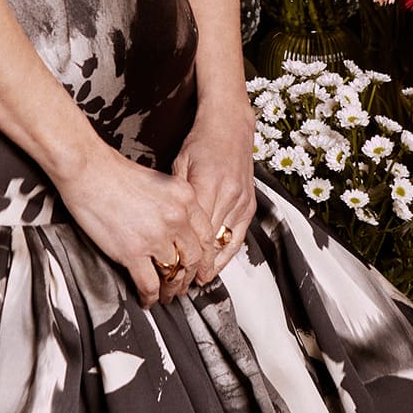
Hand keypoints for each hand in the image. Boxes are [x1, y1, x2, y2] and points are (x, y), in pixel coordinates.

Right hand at [54, 148, 217, 308]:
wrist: (88, 170)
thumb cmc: (114, 173)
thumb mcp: (158, 182)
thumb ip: (172, 205)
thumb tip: (174, 229)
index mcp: (185, 197)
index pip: (206, 235)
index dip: (205, 257)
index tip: (200, 266)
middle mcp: (176, 217)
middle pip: (194, 257)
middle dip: (189, 276)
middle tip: (184, 284)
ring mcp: (156, 236)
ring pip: (173, 273)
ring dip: (171, 288)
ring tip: (166, 294)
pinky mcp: (133, 251)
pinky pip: (149, 283)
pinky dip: (149, 296)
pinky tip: (146, 298)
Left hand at [173, 93, 256, 285]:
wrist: (230, 126)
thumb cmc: (199, 143)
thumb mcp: (178, 165)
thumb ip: (174, 196)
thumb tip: (162, 225)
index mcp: (208, 185)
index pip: (195, 232)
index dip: (184, 256)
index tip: (172, 273)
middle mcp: (229, 195)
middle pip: (211, 242)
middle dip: (196, 267)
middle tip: (179, 286)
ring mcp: (243, 200)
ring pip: (226, 243)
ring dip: (212, 265)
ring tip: (195, 282)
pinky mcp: (250, 204)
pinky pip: (239, 236)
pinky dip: (227, 253)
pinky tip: (215, 266)